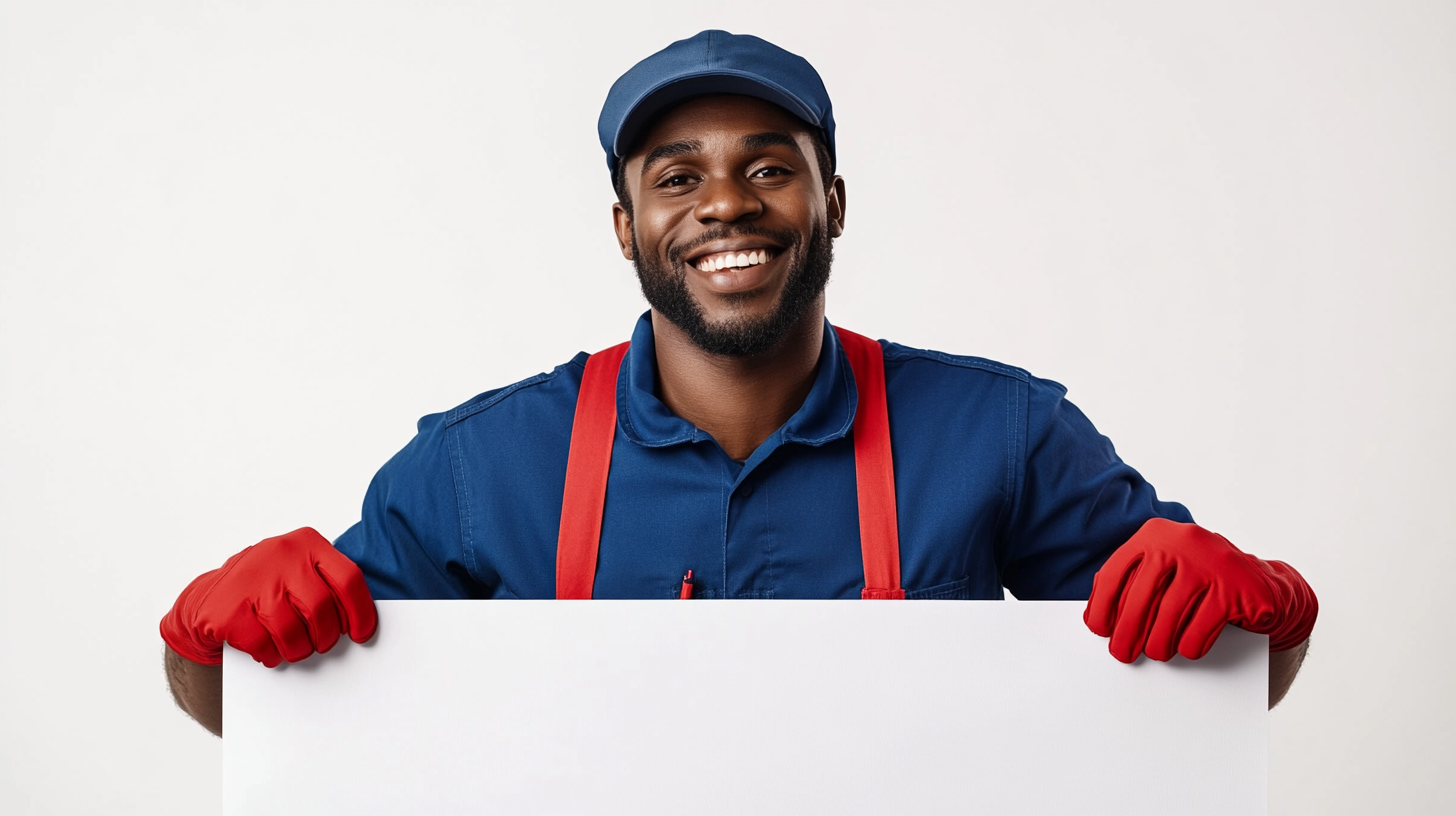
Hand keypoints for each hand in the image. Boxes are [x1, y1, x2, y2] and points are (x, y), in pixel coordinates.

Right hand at [160, 527, 376, 667]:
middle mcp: (281, 555)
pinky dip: (271, 655)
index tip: (362, 633)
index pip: (348, 578)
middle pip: (321, 608)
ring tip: (296, 649)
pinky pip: (263, 645)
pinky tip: (270, 650)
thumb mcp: (299, 569)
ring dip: (299, 650)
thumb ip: (328, 583)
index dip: (360, 612)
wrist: (209, 598)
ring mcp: (252, 581)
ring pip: (292, 631)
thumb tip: (362, 620)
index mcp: (307, 542)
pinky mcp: (228, 610)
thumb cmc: (266, 586)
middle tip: (322, 644)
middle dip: (326, 636)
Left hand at [1084, 518, 1316, 662]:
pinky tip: (1187, 648)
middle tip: (1121, 654)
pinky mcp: (1237, 588)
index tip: (1099, 630)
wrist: (1261, 583)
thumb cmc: (1199, 579)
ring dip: (1158, 643)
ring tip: (1156, 653)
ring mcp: (1211, 563)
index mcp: (1155, 534)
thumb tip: (1095, 617)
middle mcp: (1182, 542)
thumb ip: (1131, 583)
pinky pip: (1201, 628)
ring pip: (1170, 616)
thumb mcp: (1163, 570)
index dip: (1102, 606)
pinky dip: (1189, 645)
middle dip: (1127, 632)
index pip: (1115, 573)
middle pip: (1140, 597)